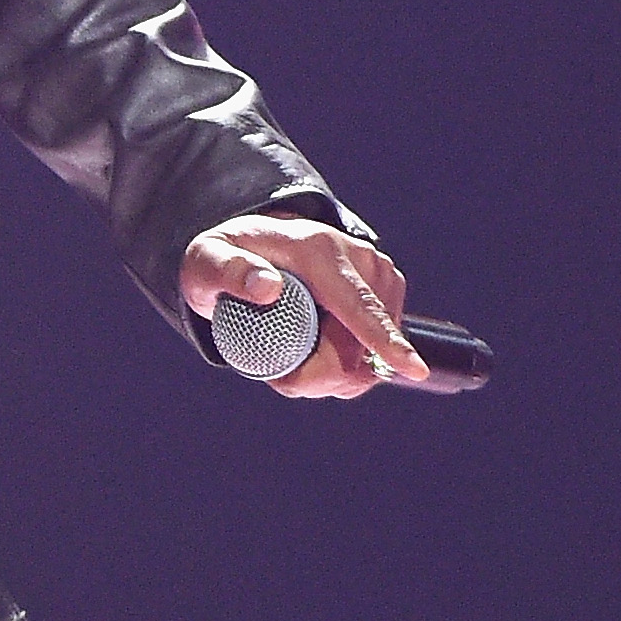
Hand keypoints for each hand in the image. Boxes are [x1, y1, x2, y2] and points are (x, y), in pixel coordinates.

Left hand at [180, 212, 427, 399]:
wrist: (256, 245)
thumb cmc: (226, 257)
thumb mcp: (207, 261)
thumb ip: (228, 271)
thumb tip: (267, 288)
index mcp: (319, 251)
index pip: (358, 305)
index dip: (383, 341)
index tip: (413, 369)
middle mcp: (359, 260)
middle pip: (360, 347)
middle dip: (319, 376)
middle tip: (278, 374)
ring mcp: (379, 276)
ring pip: (369, 357)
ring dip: (331, 375)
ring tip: (293, 355)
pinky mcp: (388, 292)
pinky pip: (376, 352)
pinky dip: (347, 367)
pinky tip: (320, 352)